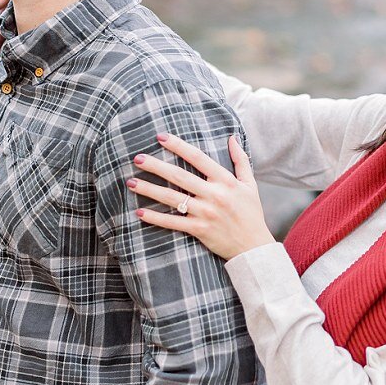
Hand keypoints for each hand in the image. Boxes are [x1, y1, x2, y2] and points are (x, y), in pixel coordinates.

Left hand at [127, 134, 271, 260]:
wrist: (254, 247)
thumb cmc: (251, 214)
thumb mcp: (250, 185)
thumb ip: (240, 160)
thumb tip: (232, 137)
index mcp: (226, 181)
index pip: (198, 158)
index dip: (178, 146)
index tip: (160, 137)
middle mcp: (215, 195)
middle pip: (179, 176)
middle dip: (156, 166)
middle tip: (137, 158)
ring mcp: (206, 213)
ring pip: (172, 198)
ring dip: (149, 189)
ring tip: (130, 182)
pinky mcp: (200, 230)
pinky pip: (173, 222)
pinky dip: (156, 218)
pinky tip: (139, 212)